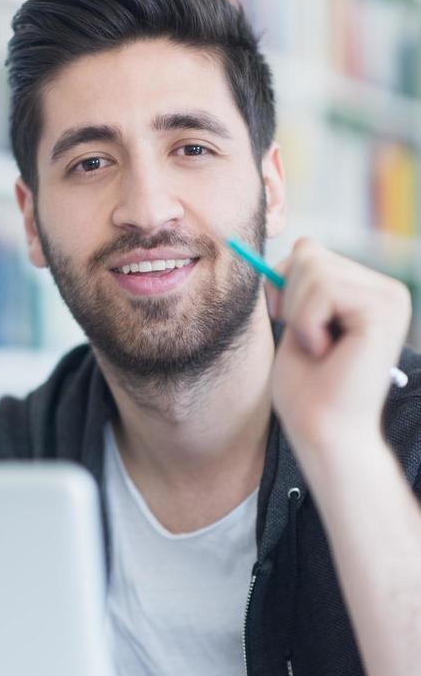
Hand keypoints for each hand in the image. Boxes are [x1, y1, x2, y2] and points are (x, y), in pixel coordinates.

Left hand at [265, 238, 411, 459]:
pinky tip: (327, 352)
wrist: (322, 433)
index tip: (292, 326)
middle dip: (289, 300)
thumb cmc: (307, 390)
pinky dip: (308, 324)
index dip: (284, 286)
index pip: (309, 251)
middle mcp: (386, 289)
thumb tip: (303, 242)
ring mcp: (390, 297)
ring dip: (298, 315)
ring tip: (320, 349)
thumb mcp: (297, 322)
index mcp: (367, 290)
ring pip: (312, 267)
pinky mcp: (385, 310)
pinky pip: (323, 290)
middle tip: (308, 342)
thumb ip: (302, 282)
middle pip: (309, 253)